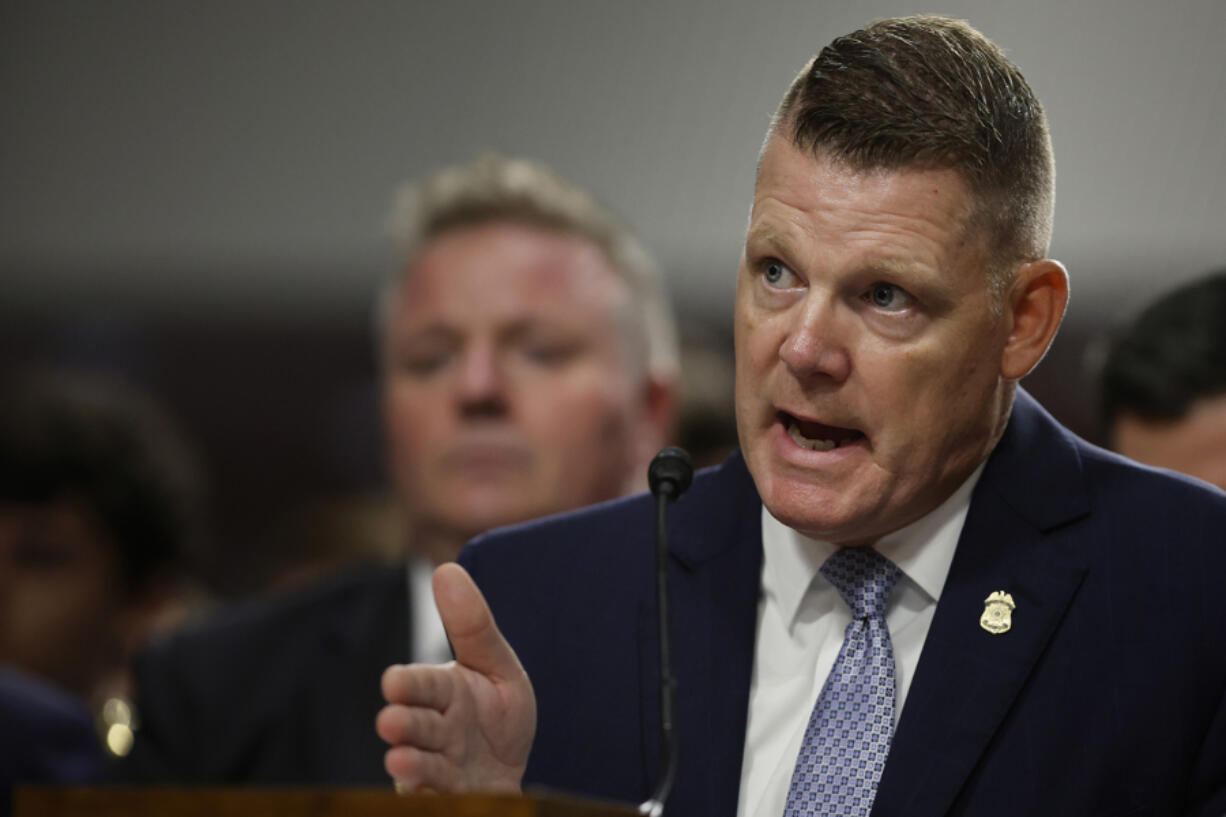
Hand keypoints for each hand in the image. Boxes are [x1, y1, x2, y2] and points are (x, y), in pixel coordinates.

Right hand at [376, 562, 535, 792]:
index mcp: (444, 694)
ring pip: (421, 766)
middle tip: (391, 722)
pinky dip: (431, 796)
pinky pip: (439, 799)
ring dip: (410, 765)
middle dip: (404, 724)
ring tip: (400, 761)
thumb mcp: (497, 668)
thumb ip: (473, 627)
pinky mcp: (452, 799)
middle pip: (416, 726)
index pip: (423, 686)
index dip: (409, 685)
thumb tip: (447, 569)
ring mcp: (442, 770)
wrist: (514, 771)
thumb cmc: (498, 715)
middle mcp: (437, 732)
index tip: (394, 683)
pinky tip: (429, 793)